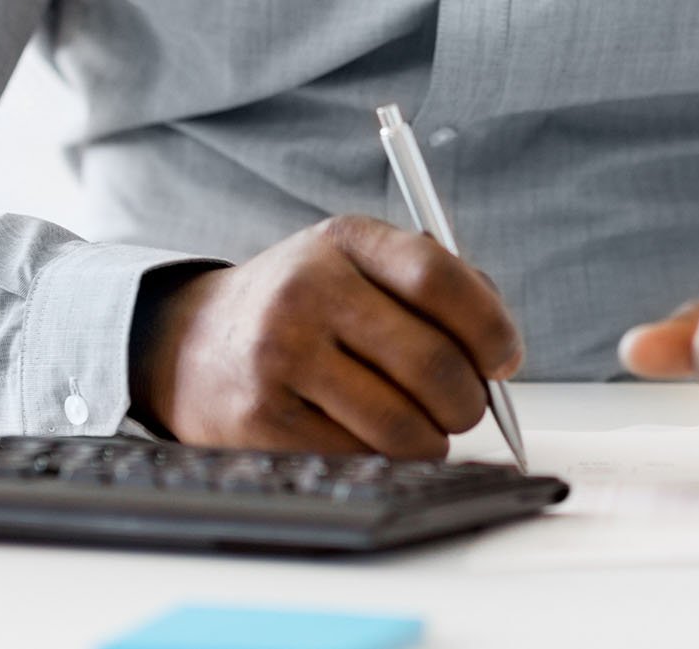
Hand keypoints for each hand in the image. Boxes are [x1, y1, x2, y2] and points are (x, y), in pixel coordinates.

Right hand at [132, 215, 522, 457]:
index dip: (489, 325)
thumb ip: (433, 287)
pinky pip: (361, 459)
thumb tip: (501, 349)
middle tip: (465, 407)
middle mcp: (308, 290)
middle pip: (430, 362)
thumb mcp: (355, 264)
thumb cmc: (302, 306)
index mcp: (344, 239)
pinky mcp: (264, 420)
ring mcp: (280, 356)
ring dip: (431, 440)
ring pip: (403, 425)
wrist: (193, 343)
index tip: (505, 358)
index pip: (437, 277)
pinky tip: (368, 438)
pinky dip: (385, 460)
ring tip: (419, 427)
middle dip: (468, 400)